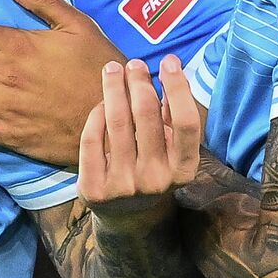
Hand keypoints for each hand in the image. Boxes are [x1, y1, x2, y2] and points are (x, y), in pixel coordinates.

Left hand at [78, 57, 202, 222]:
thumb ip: (172, 115)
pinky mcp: (94, 189)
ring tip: (112, 70)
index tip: (170, 61)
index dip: (179, 88)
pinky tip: (101, 102)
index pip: (186, 123)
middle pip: (146, 116)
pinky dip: (96, 115)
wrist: (128, 216)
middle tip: (134, 63)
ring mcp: (123, 185)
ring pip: (116, 122)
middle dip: (139, 81)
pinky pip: (91, 139)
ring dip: (114, 88)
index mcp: (183, 169)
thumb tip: (172, 66)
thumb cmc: (153, 167)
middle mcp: (156, 179)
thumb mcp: (172, 149)